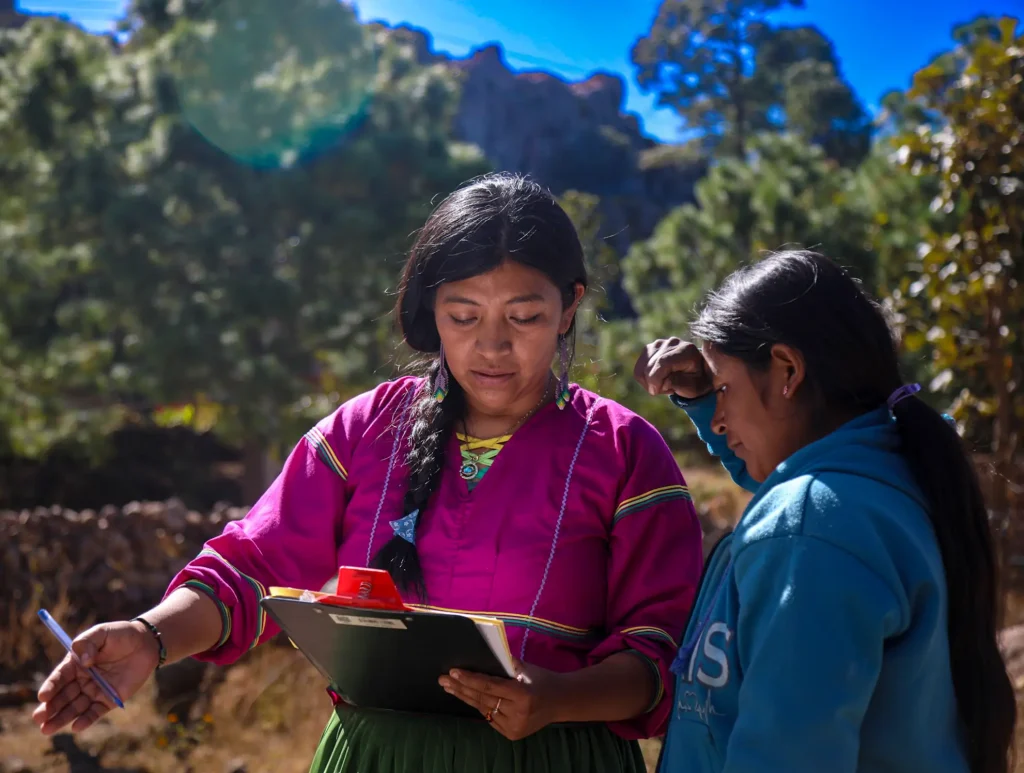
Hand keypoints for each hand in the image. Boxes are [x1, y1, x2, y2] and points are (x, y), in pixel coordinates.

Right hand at [33, 621, 159, 734]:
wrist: (146, 643)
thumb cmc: (121, 635)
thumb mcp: (102, 632)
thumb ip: (88, 643)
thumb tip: (84, 662)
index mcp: (75, 664)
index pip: (59, 678)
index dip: (50, 687)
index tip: (43, 696)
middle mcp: (82, 680)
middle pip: (63, 696)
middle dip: (50, 708)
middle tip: (38, 718)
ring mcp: (94, 691)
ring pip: (75, 708)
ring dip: (61, 719)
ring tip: (46, 730)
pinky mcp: (109, 699)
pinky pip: (95, 712)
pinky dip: (86, 720)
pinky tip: (76, 727)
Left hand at [439, 660, 564, 740]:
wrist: (561, 702)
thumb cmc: (542, 680)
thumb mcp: (526, 668)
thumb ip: (504, 663)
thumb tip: (481, 655)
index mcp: (523, 695)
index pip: (490, 686)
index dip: (470, 679)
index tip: (453, 672)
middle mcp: (518, 714)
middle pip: (483, 699)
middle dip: (461, 688)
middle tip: (443, 680)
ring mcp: (514, 727)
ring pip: (484, 710)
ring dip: (465, 698)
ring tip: (450, 688)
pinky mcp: (511, 734)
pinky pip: (490, 718)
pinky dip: (479, 707)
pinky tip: (467, 697)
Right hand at [634, 337, 712, 399]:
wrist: (696, 374)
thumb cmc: (696, 382)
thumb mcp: (693, 388)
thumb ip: (680, 384)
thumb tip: (664, 380)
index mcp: (686, 350)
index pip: (663, 362)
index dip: (655, 378)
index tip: (655, 392)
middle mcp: (673, 343)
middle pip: (651, 364)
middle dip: (653, 383)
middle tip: (665, 390)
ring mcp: (660, 343)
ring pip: (643, 367)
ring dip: (649, 382)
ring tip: (663, 385)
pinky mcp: (650, 348)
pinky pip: (639, 367)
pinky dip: (644, 379)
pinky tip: (656, 382)